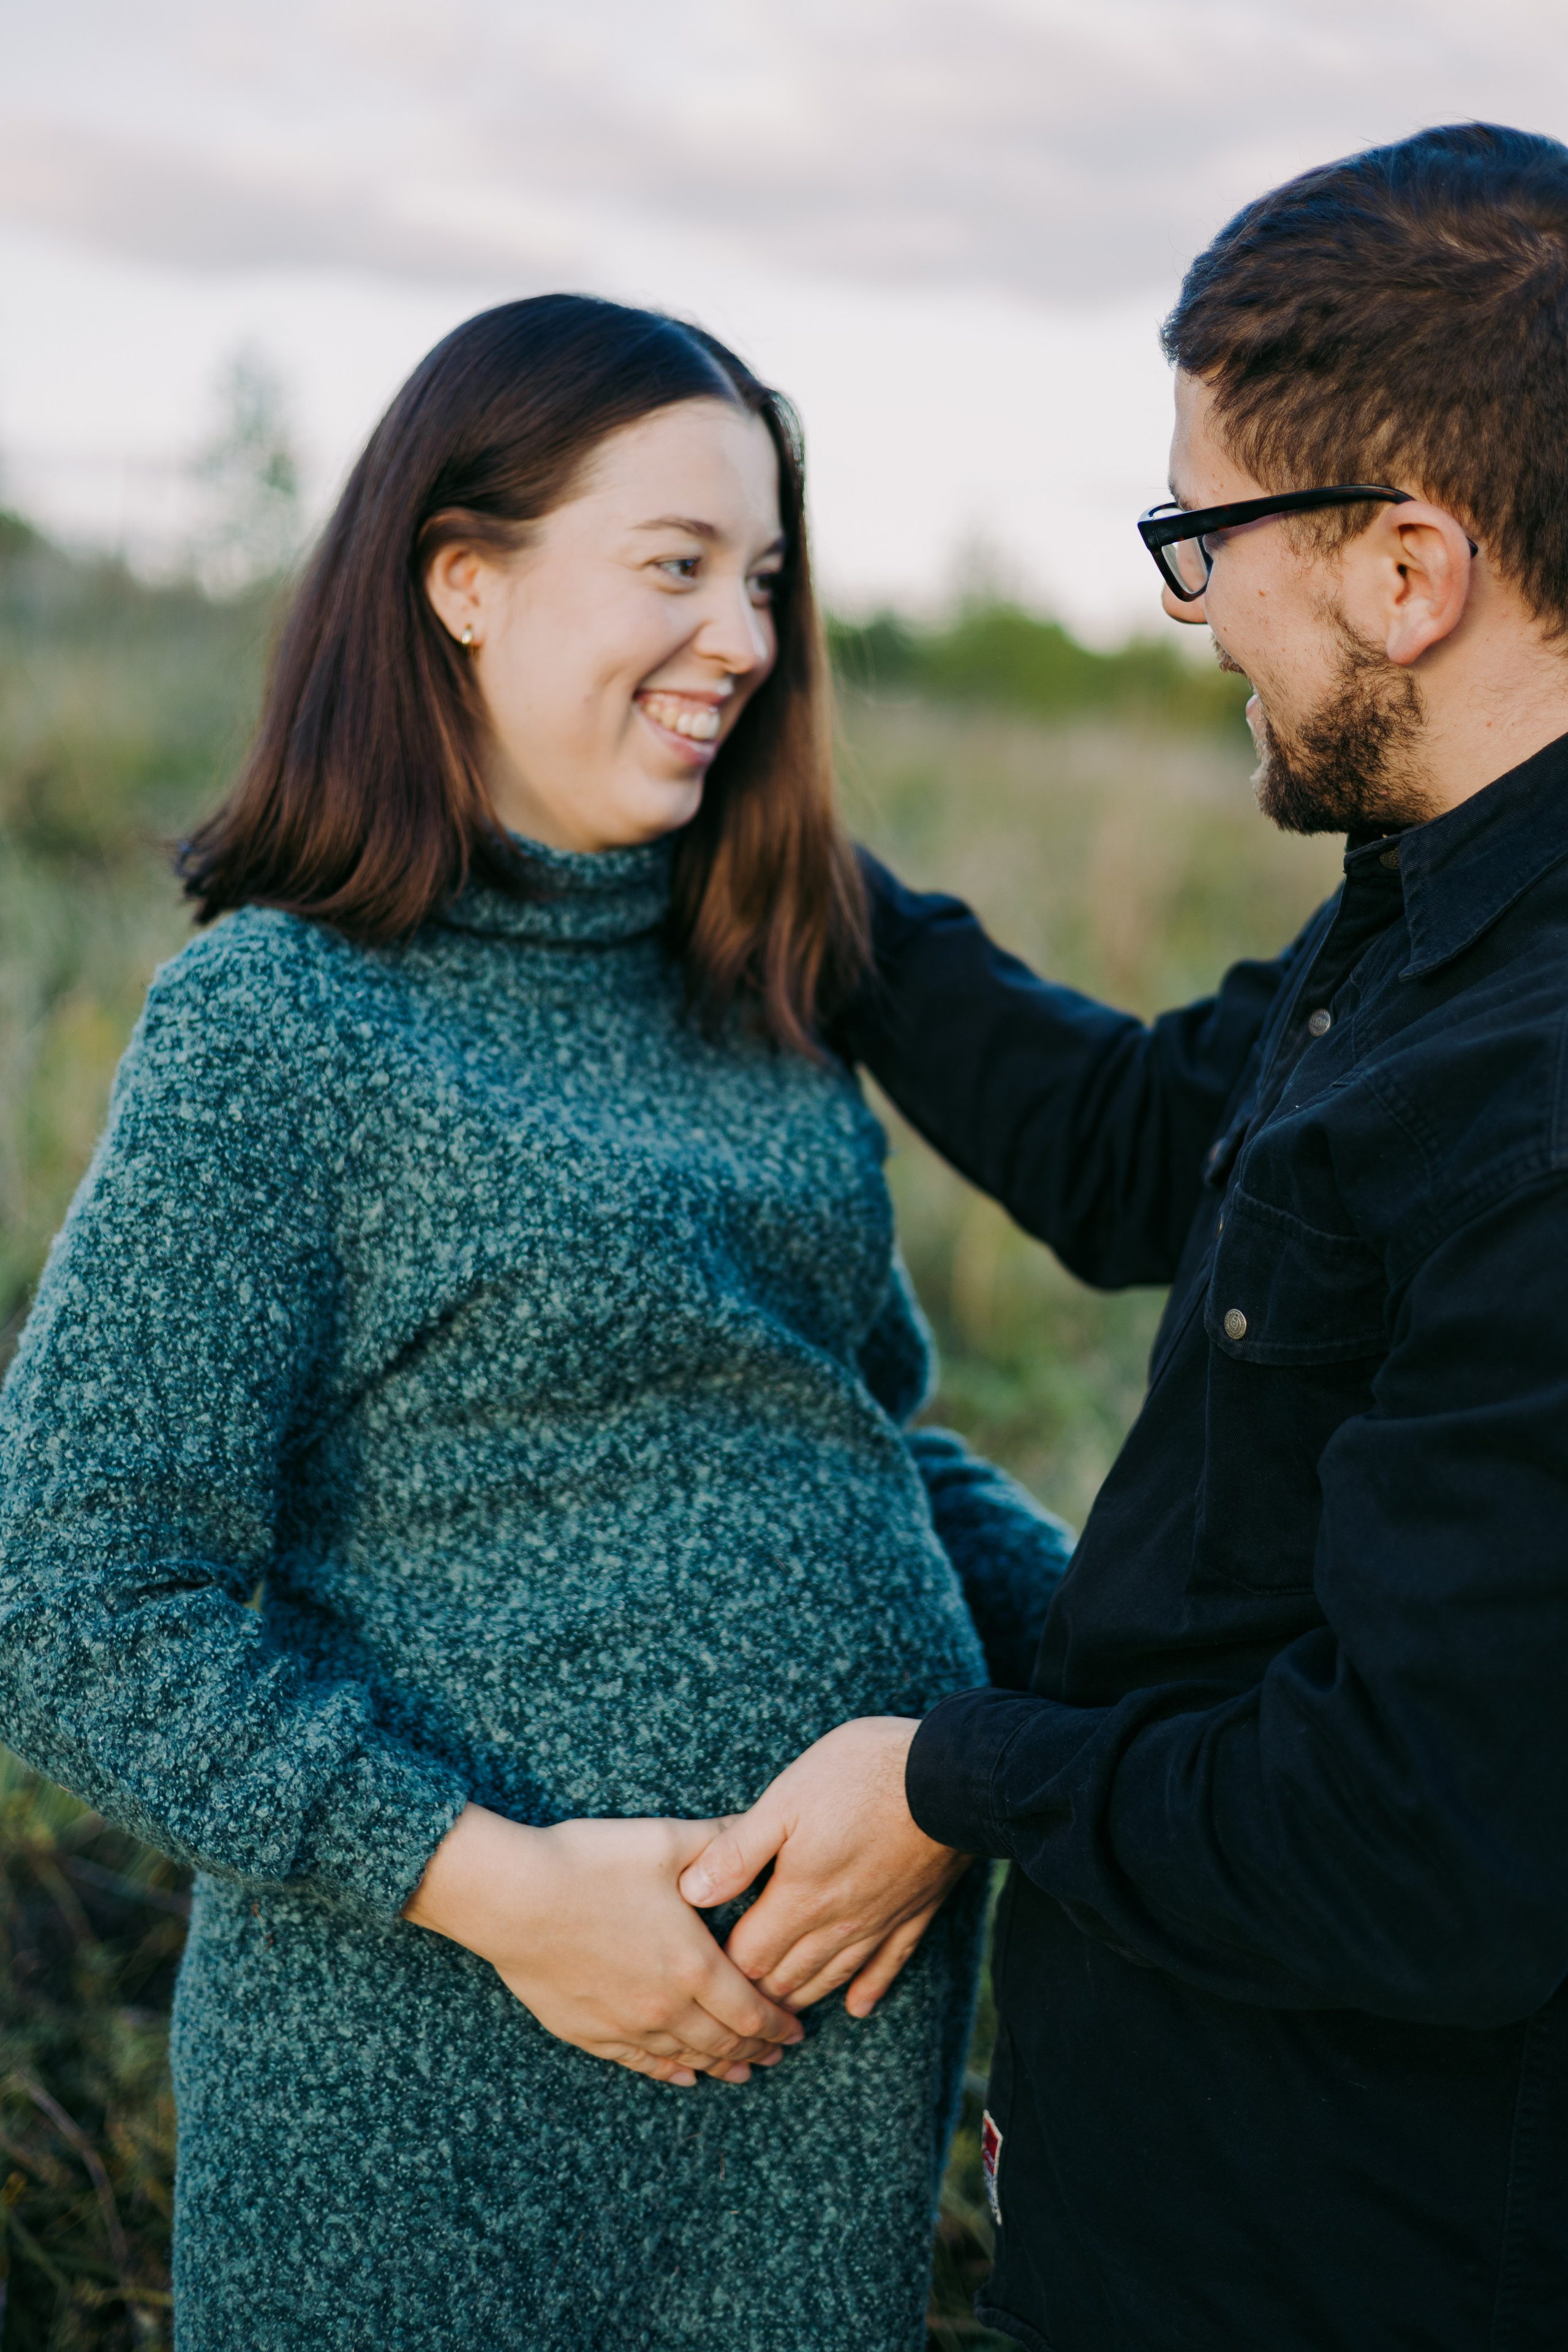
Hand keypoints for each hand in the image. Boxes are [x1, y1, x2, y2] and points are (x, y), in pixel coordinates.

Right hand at [403, 1804, 804, 2085]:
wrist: (514, 1898)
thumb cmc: (590, 1864)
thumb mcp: (665, 1841)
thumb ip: (720, 1841)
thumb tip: (759, 1829)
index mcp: (693, 1965)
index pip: (751, 2010)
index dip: (778, 2024)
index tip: (798, 2030)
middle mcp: (665, 2006)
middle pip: (724, 2041)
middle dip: (756, 2048)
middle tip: (777, 2053)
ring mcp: (625, 2025)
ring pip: (686, 2057)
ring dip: (719, 2066)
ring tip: (741, 2072)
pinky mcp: (588, 2032)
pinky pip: (639, 2062)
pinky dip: (669, 2071)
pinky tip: (681, 2075)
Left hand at [677, 1718, 970, 2017]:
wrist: (949, 1776)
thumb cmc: (860, 1774)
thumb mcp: (785, 1798)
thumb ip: (738, 1850)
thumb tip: (692, 1891)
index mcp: (800, 1896)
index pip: (750, 1955)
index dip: (723, 1970)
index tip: (704, 1974)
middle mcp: (838, 1923)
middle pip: (788, 1976)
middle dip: (757, 1995)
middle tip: (733, 2008)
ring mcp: (879, 1922)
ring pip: (832, 1978)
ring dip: (803, 1998)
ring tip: (780, 2017)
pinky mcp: (914, 1913)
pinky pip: (888, 1965)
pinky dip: (868, 1989)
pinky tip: (858, 2007)